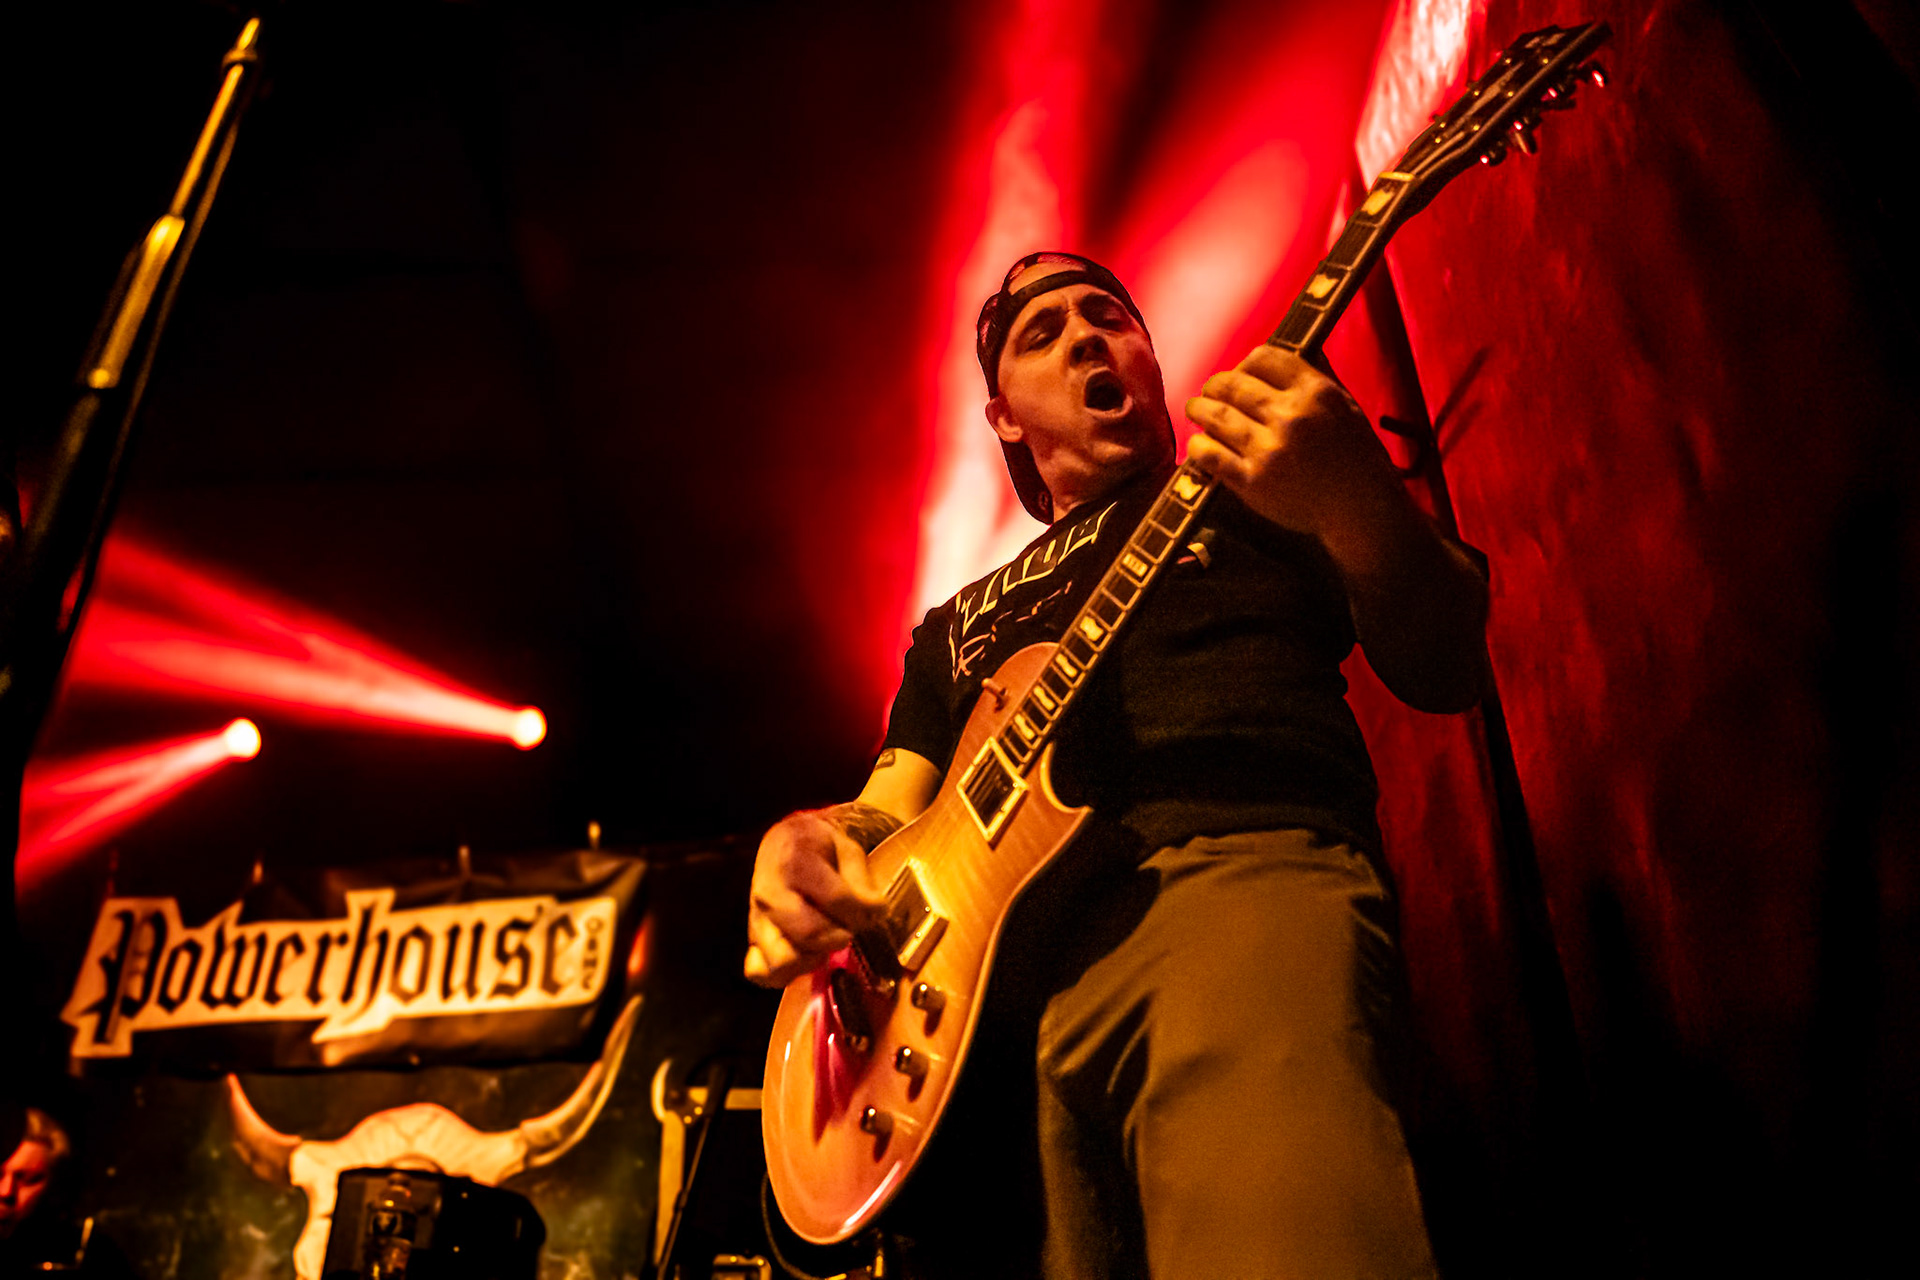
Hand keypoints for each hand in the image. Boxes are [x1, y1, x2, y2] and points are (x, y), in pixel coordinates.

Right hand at [744, 810, 886, 987]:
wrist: (785, 841)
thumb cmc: (820, 848)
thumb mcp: (847, 849)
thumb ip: (861, 883)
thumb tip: (874, 913)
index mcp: (795, 862)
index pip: (836, 899)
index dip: (864, 910)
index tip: (877, 910)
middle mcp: (769, 893)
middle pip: (809, 934)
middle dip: (839, 937)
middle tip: (849, 928)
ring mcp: (756, 919)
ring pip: (781, 961)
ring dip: (812, 958)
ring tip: (825, 941)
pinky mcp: (752, 940)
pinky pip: (760, 972)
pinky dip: (785, 973)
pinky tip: (805, 956)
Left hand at [1184, 345, 1399, 553]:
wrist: (1361, 508)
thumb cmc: (1356, 455)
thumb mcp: (1346, 405)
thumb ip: (1317, 376)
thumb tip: (1294, 347)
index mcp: (1315, 392)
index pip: (1263, 358)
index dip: (1244, 364)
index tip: (1239, 374)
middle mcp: (1290, 416)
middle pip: (1232, 385)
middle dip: (1214, 386)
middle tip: (1208, 392)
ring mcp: (1269, 450)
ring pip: (1216, 417)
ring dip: (1198, 410)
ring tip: (1195, 410)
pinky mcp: (1253, 482)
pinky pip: (1211, 456)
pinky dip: (1198, 447)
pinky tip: (1198, 445)